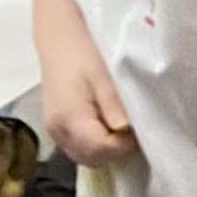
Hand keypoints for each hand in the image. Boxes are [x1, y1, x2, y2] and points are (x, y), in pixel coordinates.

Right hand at [40, 41, 139, 168]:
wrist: (61, 39)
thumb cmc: (86, 52)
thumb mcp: (107, 76)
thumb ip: (116, 107)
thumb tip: (129, 133)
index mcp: (70, 118)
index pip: (101, 150)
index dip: (125, 144)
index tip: (141, 127)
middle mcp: (57, 130)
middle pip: (92, 158)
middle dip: (117, 149)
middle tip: (134, 127)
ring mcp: (55, 130)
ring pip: (85, 155)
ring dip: (107, 147)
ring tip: (122, 123)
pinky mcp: (57, 126)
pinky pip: (79, 145)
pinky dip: (97, 141)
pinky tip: (109, 122)